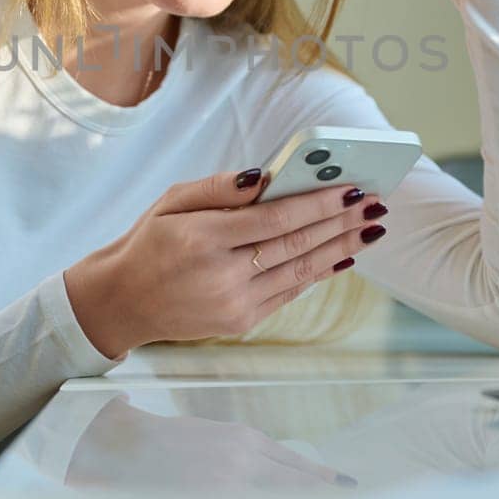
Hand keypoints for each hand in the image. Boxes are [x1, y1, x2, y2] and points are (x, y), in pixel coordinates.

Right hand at [64, 169, 389, 357]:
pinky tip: (342, 256)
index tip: (351, 187)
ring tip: (370, 228)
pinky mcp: (241, 322)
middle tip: (375, 203)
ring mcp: (234, 304)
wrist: (124, 301)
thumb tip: (266, 177)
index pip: (275, 218)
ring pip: (300, 271)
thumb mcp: (172, 201)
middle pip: (296, 244)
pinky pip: (290, 293)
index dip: (318, 204)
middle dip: (341, 222)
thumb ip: (220, 188)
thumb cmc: (150, 242)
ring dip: (341, 247)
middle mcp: (222, 275)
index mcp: (203, 238)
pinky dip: (319, 272)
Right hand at [65, 397, 356, 488]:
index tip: (342, 487)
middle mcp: (240, 463)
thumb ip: (248, 454)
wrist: (122, 446)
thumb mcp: (216, 438)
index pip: (294, 466)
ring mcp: (224, 488)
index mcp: (243, 441)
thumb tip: (282, 475)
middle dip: (315, 497)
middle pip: (292, 487)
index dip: (319, 479)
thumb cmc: (168, 441)